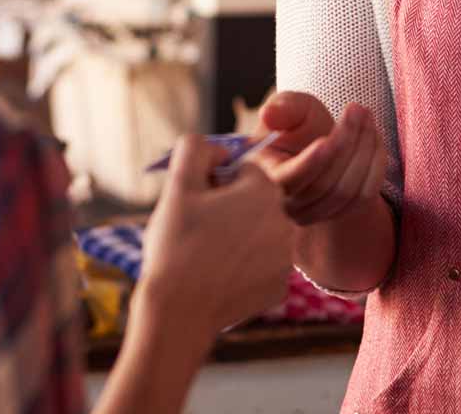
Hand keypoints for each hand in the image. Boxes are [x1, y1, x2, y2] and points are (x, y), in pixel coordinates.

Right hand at [138, 135, 293, 334]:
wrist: (177, 313)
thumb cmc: (176, 244)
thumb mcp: (178, 183)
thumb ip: (195, 148)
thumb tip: (217, 148)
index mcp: (264, 191)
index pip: (241, 170)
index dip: (213, 182)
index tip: (196, 203)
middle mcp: (284, 223)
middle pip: (252, 200)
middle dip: (227, 207)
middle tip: (197, 227)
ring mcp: (284, 260)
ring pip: (256, 231)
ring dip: (235, 234)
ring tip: (204, 252)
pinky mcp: (278, 289)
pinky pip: (260, 263)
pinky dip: (242, 266)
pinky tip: (217, 275)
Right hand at [255, 91, 386, 225]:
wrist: (315, 141)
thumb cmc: (297, 123)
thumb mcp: (288, 108)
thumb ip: (280, 108)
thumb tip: (268, 116)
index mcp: (266, 176)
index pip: (288, 179)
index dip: (310, 162)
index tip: (326, 138)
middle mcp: (288, 203)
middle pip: (325, 185)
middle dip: (345, 143)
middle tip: (357, 108)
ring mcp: (315, 213)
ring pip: (348, 191)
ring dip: (364, 150)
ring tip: (367, 116)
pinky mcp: (340, 214)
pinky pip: (365, 197)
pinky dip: (375, 165)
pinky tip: (374, 136)